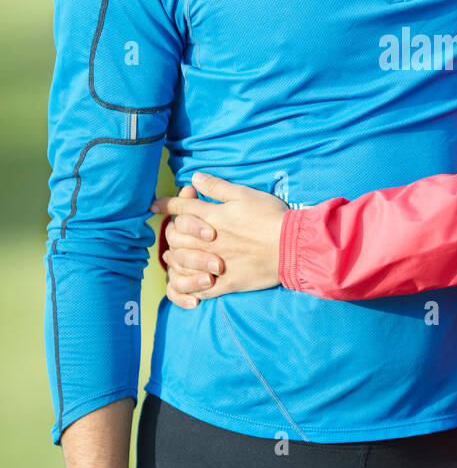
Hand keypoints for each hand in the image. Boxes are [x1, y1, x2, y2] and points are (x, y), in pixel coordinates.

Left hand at [151, 172, 286, 305]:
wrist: (291, 246)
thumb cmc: (270, 217)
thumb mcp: (244, 194)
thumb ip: (217, 187)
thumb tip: (195, 178)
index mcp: (212, 216)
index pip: (180, 208)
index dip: (165, 204)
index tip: (153, 205)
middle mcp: (208, 241)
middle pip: (175, 236)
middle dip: (170, 231)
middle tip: (171, 231)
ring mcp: (215, 263)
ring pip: (182, 263)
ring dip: (175, 258)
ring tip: (173, 256)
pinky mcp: (226, 282)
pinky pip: (199, 288)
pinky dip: (189, 286)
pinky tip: (189, 283)